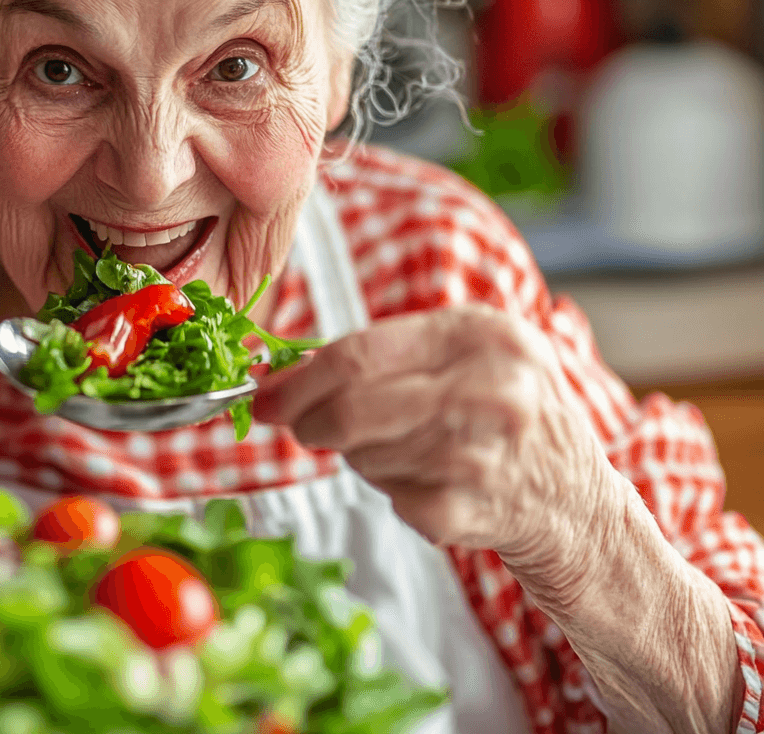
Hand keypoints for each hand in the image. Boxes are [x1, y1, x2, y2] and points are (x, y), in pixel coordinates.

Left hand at [255, 304, 618, 567]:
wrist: (576, 502)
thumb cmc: (503, 414)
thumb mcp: (467, 355)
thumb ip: (383, 355)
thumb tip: (281, 378)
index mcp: (482, 333)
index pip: (359, 353)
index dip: (299, 379)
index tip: (265, 393)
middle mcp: (491, 389)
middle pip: (352, 407)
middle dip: (309, 422)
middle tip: (302, 428)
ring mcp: (483, 453)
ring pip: (364, 454)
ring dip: (360, 455)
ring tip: (401, 446)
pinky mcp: (472, 509)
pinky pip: (391, 498)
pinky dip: (393, 492)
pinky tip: (429, 482)